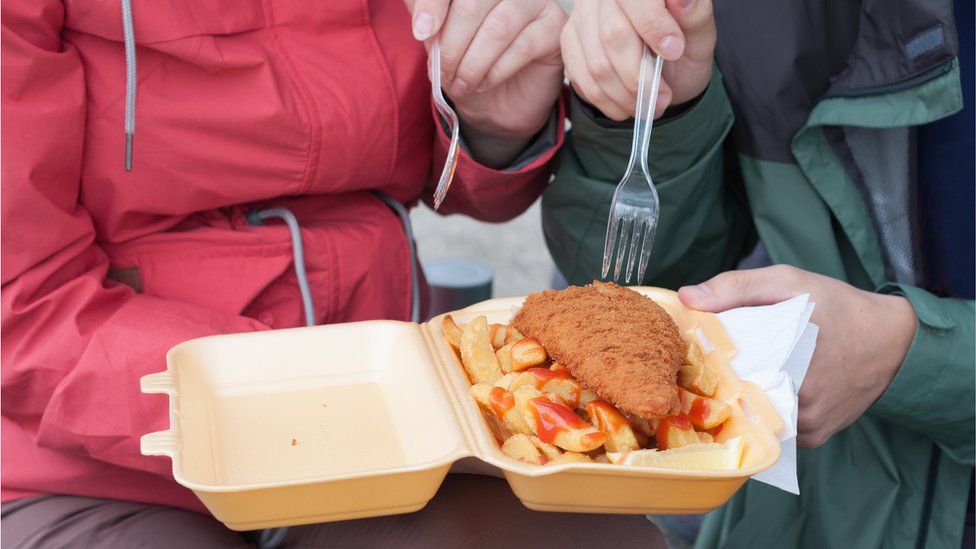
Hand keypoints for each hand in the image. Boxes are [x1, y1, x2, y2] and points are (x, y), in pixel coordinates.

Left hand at [405, 0, 566, 166]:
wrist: (498, 105)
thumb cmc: (468, 65)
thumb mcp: (438, 42)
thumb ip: (428, 22)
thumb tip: (422, 21)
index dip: (432, 4)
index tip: (421, 32)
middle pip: (472, 4)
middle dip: (451, 45)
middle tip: (443, 71)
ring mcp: (536, 0)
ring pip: (498, 27)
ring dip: (473, 63)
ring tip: (462, 83)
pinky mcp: (556, 26)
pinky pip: (523, 46)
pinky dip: (496, 71)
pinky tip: (484, 83)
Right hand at [561, 0, 714, 120]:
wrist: (664, 69)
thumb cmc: (681, 47)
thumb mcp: (700, 33)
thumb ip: (695, 14)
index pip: (635, 0)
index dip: (654, 26)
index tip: (674, 51)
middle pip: (613, 35)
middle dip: (641, 75)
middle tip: (663, 96)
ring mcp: (582, 18)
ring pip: (597, 64)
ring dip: (626, 95)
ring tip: (649, 105)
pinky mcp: (570, 44)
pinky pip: (583, 80)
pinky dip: (609, 102)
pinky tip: (628, 105)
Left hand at [677, 265, 916, 447]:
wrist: (895, 340)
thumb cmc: (839, 306)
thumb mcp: (789, 282)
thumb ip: (737, 287)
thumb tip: (687, 298)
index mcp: (784, 363)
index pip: (722, 375)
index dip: (702, 366)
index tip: (691, 356)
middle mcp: (797, 404)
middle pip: (737, 399)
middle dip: (721, 382)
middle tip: (710, 364)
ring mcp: (806, 426)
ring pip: (756, 417)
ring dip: (745, 398)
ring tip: (738, 373)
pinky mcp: (815, 437)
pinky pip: (777, 428)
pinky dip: (768, 410)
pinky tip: (766, 388)